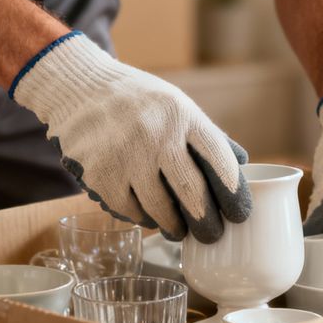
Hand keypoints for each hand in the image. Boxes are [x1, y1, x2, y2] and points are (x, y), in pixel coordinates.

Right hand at [11, 32, 251, 241]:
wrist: (81, 88)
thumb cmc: (139, 103)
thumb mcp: (177, 106)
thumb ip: (206, 136)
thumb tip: (242, 167)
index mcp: (182, 115)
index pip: (219, 160)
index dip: (234, 193)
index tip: (239, 214)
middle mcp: (156, 134)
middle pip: (192, 193)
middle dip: (206, 222)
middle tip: (211, 235)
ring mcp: (126, 155)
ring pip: (160, 209)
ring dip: (173, 225)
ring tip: (177, 229)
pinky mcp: (100, 173)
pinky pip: (129, 210)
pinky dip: (141, 217)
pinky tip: (146, 215)